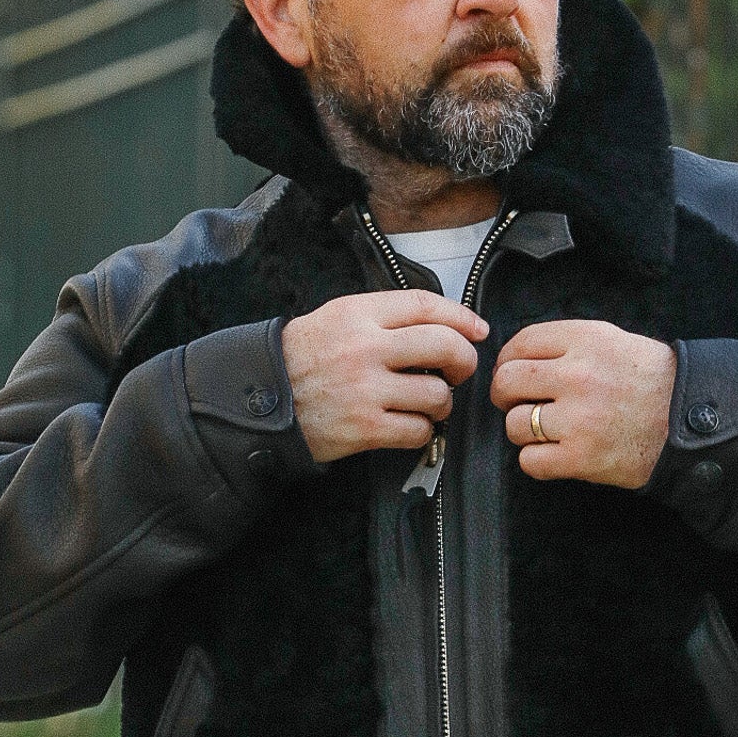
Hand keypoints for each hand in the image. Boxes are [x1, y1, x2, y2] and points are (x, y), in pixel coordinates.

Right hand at [281, 291, 487, 464]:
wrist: (259, 397)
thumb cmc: (304, 357)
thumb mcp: (338, 317)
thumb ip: (386, 317)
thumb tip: (446, 324)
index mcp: (358, 314)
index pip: (426, 306)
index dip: (461, 317)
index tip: (478, 329)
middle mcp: (364, 348)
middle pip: (444, 347)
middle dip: (464, 360)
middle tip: (460, 370)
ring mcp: (365, 390)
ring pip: (438, 395)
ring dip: (442, 402)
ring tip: (428, 402)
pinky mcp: (364, 428)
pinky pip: (418, 430)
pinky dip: (422, 430)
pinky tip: (409, 424)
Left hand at [490, 320, 676, 488]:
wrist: (692, 420)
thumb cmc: (653, 381)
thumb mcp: (613, 341)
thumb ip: (567, 344)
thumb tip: (517, 356)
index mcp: (586, 340)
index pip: (521, 344)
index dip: (508, 359)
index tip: (512, 371)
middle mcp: (579, 376)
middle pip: (507, 382)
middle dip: (506, 395)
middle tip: (517, 402)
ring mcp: (579, 419)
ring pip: (515, 424)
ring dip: (524, 429)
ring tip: (546, 429)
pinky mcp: (582, 458)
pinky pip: (530, 461)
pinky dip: (537, 460)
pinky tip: (555, 452)